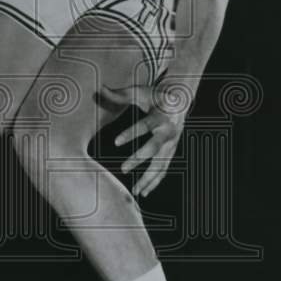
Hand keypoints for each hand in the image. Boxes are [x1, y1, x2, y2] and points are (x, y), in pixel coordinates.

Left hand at [98, 80, 191, 198]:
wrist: (180, 102)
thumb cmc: (155, 96)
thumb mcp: (140, 92)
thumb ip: (120, 94)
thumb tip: (101, 88)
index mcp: (160, 116)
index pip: (144, 126)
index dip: (130, 133)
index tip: (115, 142)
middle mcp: (168, 132)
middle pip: (154, 148)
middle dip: (139, 158)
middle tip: (123, 168)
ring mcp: (171, 144)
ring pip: (161, 163)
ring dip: (149, 178)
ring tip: (135, 191)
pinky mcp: (171, 152)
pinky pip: (164, 169)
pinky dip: (155, 182)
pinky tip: (144, 192)